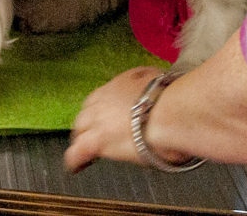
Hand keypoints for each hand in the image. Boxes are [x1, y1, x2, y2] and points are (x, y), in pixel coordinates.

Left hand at [64, 66, 191, 172]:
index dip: (100, 110)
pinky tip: (76, 167)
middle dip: (88, 124)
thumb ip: (147, 85)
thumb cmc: (171, 98)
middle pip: (86, 113)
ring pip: (80, 130)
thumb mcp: (157, 79)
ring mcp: (98, 120)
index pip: (100, 98)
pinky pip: (77, 152)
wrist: (170, 112)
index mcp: (118, 84)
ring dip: (82, 139)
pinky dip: (75, 160)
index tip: (105, 118)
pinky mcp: (97, 141)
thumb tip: (150, 93)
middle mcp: (103, 99)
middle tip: (94, 135)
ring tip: (85, 152)